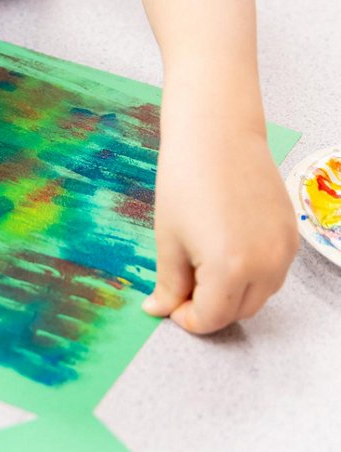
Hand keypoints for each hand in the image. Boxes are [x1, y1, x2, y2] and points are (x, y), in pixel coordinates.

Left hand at [143, 120, 298, 332]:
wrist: (216, 132)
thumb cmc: (185, 178)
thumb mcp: (168, 236)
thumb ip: (169, 282)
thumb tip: (159, 310)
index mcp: (229, 270)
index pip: (211, 318)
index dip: (187, 318)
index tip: (172, 303)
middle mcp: (265, 266)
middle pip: (238, 312)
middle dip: (210, 306)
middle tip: (184, 283)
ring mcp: (283, 251)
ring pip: (260, 295)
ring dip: (234, 293)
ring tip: (203, 259)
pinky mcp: (292, 234)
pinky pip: (274, 271)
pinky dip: (253, 272)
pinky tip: (228, 244)